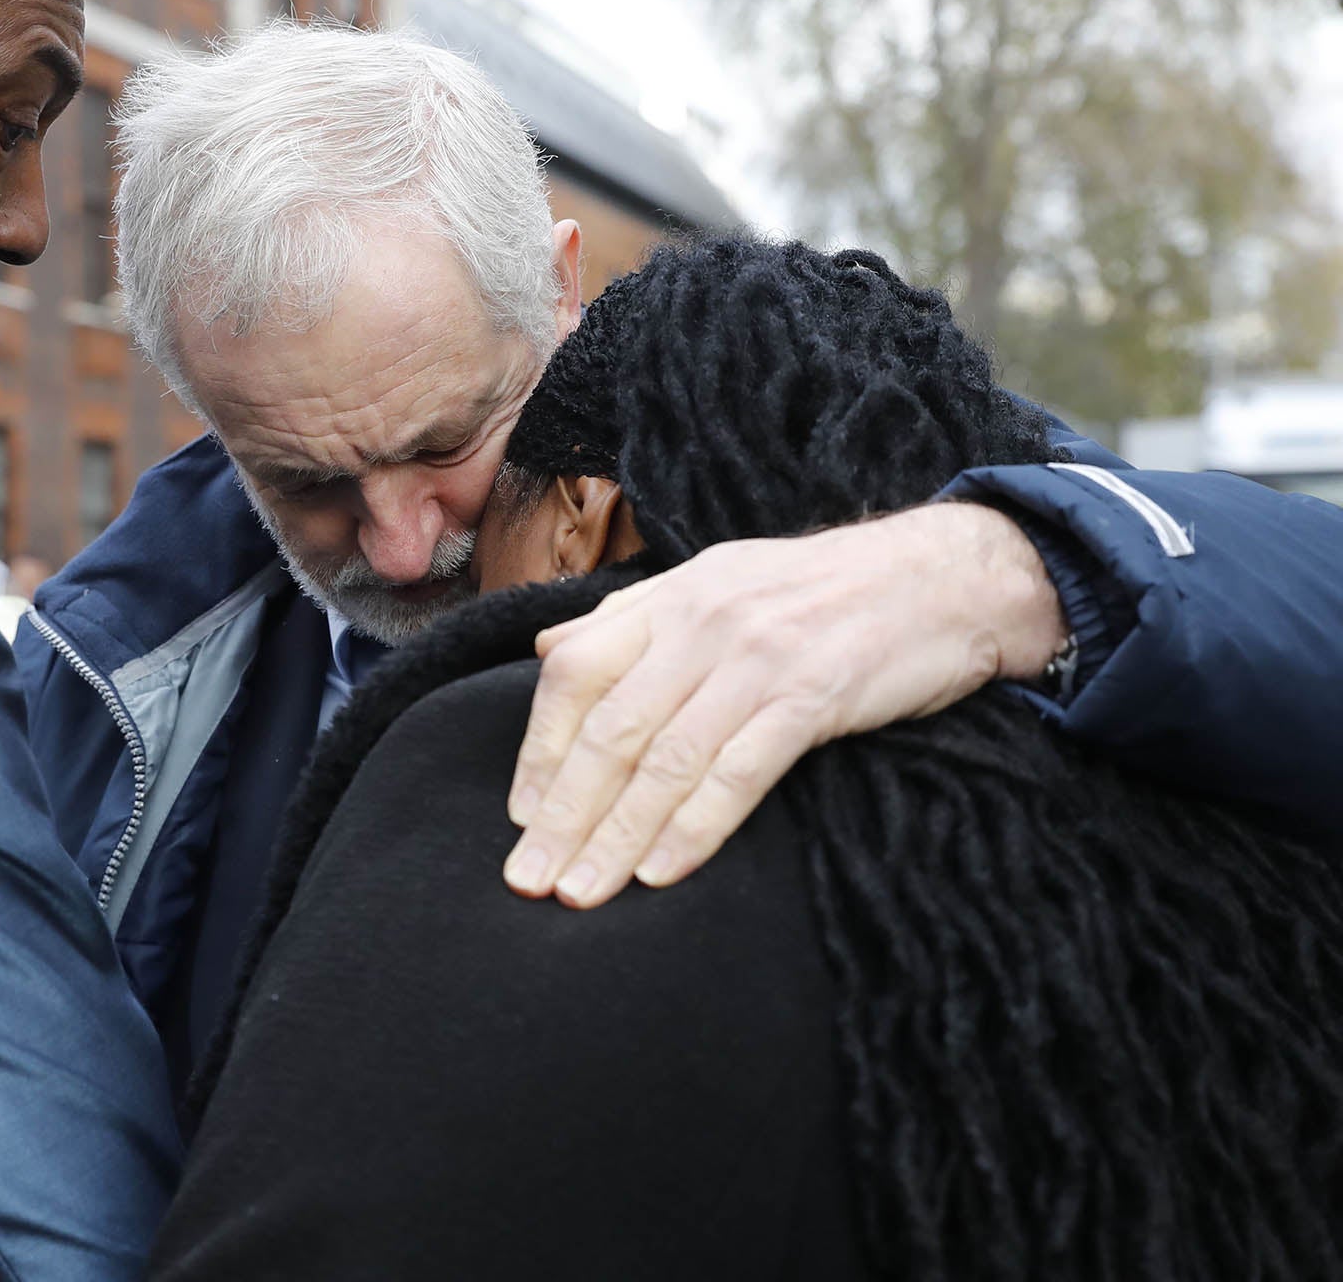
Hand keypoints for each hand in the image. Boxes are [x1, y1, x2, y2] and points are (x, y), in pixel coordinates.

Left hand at [502, 501, 1067, 907]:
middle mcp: (702, 624)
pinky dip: (695, 828)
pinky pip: (737, 771)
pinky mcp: (812, 696)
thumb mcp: (718, 582)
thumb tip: (549, 649)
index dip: (540, 748)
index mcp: (670, 598)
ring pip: (664, 759)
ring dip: (616, 835)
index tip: (521, 816)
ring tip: (581, 892)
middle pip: (610, 728)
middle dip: (563, 813)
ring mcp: (756, 659)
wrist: (948, 576)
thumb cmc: (825, 591)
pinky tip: (661, 874)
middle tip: (529, 879)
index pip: (574, 671)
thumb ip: (631, 619)